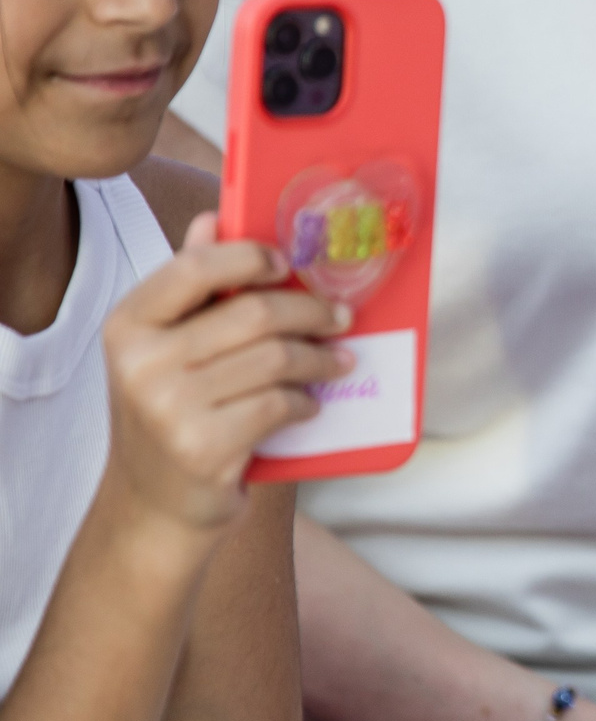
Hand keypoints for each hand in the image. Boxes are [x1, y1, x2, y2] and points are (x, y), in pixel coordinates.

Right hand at [100, 214, 348, 533]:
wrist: (154, 502)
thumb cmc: (174, 409)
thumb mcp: (167, 346)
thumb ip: (192, 287)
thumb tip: (214, 218)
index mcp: (129, 323)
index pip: (194, 267)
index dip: (250, 257)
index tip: (289, 264)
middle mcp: (141, 362)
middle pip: (253, 314)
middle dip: (311, 312)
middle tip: (342, 317)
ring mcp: (168, 407)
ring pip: (275, 359)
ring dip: (319, 359)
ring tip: (338, 361)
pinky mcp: (202, 447)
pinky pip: (278, 405)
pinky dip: (305, 401)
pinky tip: (308, 403)